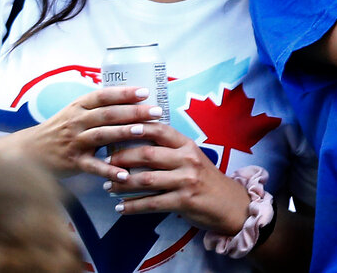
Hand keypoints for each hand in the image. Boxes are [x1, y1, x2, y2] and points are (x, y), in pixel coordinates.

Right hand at [0, 86, 163, 182]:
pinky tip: (125, 174)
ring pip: (101, 135)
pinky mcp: (72, 162)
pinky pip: (92, 166)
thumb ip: (99, 107)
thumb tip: (134, 99)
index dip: (124, 93)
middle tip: (156, 111)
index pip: (103, 95)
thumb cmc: (60, 129)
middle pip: (107, 114)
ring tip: (144, 131)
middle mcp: (77, 121)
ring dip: (123, 133)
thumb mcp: (75, 112)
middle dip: (133, 112)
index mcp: (79, 106)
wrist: (28, 151)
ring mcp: (74, 142)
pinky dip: (108, 171)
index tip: (145, 92)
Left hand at [102, 119, 256, 233]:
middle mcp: (188, 159)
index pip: (161, 130)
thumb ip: (170, 151)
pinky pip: (152, 203)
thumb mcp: (193, 159)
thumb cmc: (207, 180)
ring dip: (123, 184)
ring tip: (108, 187)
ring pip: (146, 179)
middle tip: (106, 163)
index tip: (118, 128)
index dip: (139, 128)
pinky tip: (121, 208)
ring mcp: (186, 180)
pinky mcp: (184, 201)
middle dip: (122, 158)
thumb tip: (136, 145)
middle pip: (148, 154)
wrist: (231, 205)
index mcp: (188, 145)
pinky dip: (133, 206)